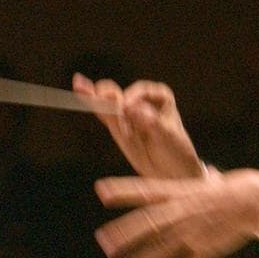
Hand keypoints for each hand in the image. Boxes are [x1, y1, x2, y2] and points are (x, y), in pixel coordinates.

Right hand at [72, 73, 203, 177]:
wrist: (176, 172)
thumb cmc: (178, 151)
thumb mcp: (168, 137)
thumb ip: (152, 122)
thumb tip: (134, 108)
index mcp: (160, 97)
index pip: (144, 92)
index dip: (133, 97)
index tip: (127, 106)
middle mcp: (142, 102)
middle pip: (121, 95)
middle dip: (109, 95)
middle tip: (101, 95)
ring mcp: (129, 115)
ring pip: (109, 103)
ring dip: (95, 97)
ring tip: (80, 85)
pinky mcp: (119, 128)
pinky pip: (105, 115)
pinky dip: (93, 103)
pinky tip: (80, 88)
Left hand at [93, 169, 258, 257]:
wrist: (253, 199)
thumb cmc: (224, 191)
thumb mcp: (196, 184)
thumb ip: (172, 191)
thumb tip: (154, 188)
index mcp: (178, 194)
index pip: (146, 190)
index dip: (124, 191)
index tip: (101, 192)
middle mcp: (183, 212)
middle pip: (150, 222)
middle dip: (127, 233)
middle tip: (105, 244)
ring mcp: (195, 231)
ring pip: (165, 247)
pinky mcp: (209, 248)